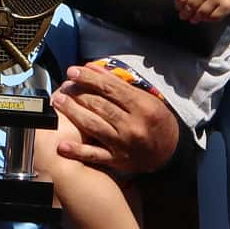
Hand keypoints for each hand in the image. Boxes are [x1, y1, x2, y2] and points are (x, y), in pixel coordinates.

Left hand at [54, 63, 178, 174]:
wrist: (171, 152)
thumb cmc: (156, 121)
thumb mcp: (145, 98)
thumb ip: (118, 84)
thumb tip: (92, 68)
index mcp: (142, 106)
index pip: (110, 88)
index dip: (89, 78)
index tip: (73, 71)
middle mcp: (133, 125)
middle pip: (99, 105)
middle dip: (78, 93)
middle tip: (64, 86)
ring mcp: (123, 144)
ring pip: (93, 125)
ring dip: (72, 112)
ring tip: (59, 102)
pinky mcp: (117, 160)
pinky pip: (94, 155)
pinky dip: (78, 151)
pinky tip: (63, 145)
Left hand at [174, 0, 229, 23]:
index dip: (178, 4)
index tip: (178, 7)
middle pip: (191, 6)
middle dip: (185, 13)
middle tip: (184, 16)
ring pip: (202, 14)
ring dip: (196, 18)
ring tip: (194, 19)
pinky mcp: (227, 5)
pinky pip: (214, 17)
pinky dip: (209, 19)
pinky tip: (206, 18)